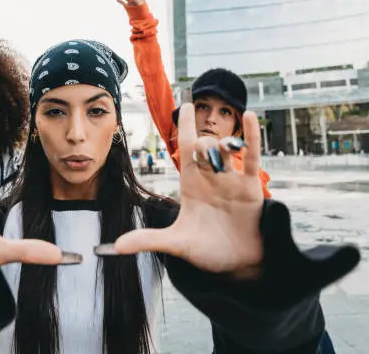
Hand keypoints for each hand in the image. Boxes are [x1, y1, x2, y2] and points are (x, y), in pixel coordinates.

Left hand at [106, 104, 264, 276]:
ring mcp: (231, 180)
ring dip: (223, 145)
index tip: (185, 104)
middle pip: (204, 147)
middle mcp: (211, 177)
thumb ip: (149, 240)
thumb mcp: (177, 243)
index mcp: (191, 184)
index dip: (185, 126)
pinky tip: (249, 116)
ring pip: (226, 150)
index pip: (186, 149)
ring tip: (223, 149)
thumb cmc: (208, 250)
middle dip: (203, 143)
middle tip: (205, 150)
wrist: (239, 265)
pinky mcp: (250, 187)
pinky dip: (251, 137)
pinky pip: (251, 157)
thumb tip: (117, 247)